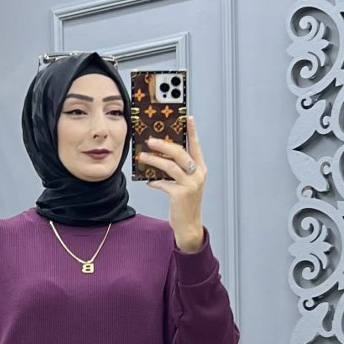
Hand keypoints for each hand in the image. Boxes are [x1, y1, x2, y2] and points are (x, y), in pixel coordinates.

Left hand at [137, 115, 206, 248]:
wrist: (188, 225)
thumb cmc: (185, 202)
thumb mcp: (186, 183)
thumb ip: (178, 169)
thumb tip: (160, 155)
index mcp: (201, 169)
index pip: (196, 146)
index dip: (192, 132)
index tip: (188, 118)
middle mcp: (198, 175)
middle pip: (180, 153)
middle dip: (164, 145)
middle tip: (150, 140)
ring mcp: (190, 185)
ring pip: (169, 166)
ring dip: (154, 160)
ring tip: (143, 156)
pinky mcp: (180, 195)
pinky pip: (163, 183)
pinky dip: (154, 181)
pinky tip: (148, 181)